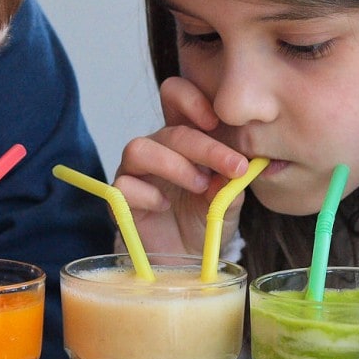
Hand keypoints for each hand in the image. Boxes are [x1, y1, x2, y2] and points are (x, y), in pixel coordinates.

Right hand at [114, 76, 248, 255]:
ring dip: (175, 165)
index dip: (192, 100)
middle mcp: (156, 148)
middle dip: (206, 147)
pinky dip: (148, 195)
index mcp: (183, 137)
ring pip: (139, 149)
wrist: (187, 260)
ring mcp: (134, 172)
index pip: (176, 97)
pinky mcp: (120, 198)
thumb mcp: (228, 202)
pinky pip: (123, 186)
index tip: (217, 121)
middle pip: (170, 131)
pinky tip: (164, 206)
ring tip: (200, 186)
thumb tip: (238, 170)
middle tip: (236, 167)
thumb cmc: (205, 221)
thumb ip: (232, 184)